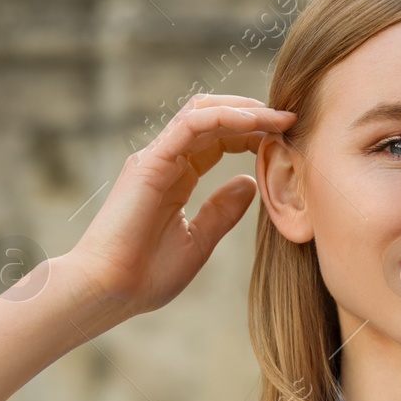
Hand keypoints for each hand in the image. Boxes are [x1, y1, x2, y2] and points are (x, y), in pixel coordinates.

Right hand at [65, 93, 296, 314]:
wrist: (110, 290)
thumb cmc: (146, 274)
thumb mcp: (199, 241)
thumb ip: (223, 211)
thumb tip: (250, 183)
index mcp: (176, 177)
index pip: (219, 139)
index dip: (253, 134)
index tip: (287, 140)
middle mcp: (166, 160)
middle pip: (213, 118)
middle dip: (254, 115)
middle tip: (291, 119)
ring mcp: (156, 158)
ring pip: (203, 113)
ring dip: (245, 110)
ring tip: (280, 116)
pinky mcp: (150, 162)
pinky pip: (190, 126)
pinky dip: (223, 118)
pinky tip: (255, 123)